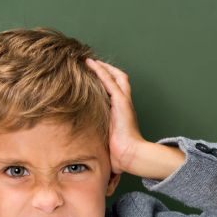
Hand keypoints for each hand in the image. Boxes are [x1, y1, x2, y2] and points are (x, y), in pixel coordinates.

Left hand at [85, 58, 145, 175]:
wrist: (131, 155)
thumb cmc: (120, 153)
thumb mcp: (107, 140)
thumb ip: (99, 136)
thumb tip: (85, 145)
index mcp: (122, 112)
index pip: (116, 90)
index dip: (106, 81)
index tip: (93, 76)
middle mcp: (124, 104)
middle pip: (119, 79)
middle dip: (106, 69)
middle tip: (92, 63)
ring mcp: (124, 102)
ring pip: (115, 76)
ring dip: (102, 67)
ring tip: (89, 60)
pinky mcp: (121, 102)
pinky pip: (109, 81)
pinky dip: (101, 71)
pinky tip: (91, 64)